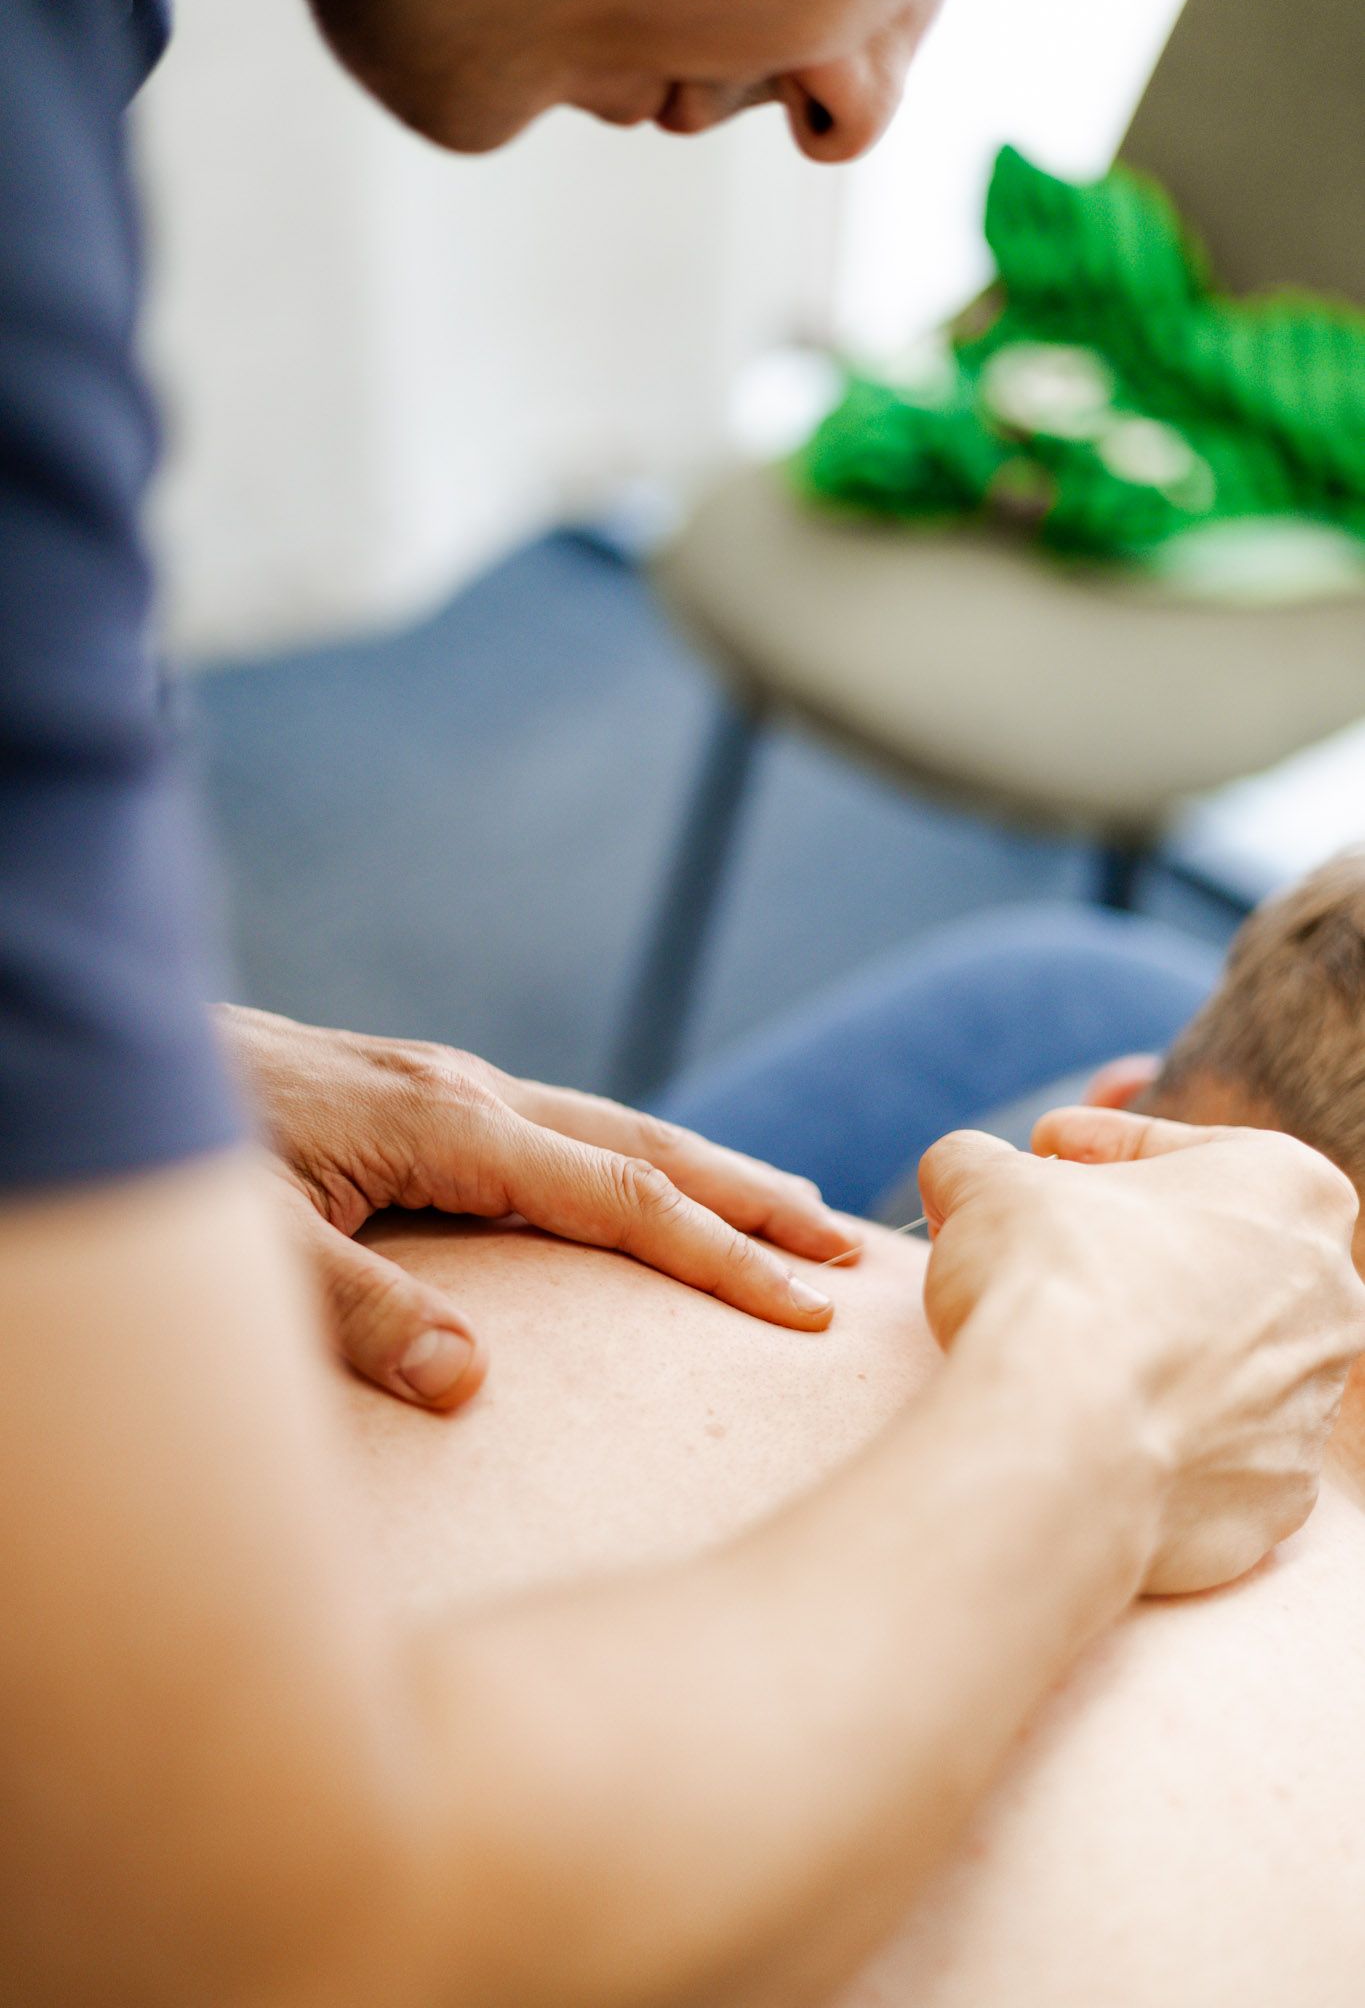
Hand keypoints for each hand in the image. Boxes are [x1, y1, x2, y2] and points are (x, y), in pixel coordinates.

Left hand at [219, 1006, 859, 1411]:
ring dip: (710, 1171)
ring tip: (791, 1212)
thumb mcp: (249, 1244)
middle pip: (650, 1144)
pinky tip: (645, 1192)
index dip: (724, 1255)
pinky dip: (638, 1163)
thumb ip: (355, 1311)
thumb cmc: (178, 1153)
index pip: (625, 1198)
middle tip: (854, 1249)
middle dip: (756, 1197)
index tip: (811, 1305)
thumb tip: (470, 1386)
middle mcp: (470, 1094)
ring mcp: (451, 1087)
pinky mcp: (426, 1097)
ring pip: (615, 1129)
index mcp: (451, 1126)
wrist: (120, 1057)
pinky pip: (566, 1131)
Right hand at [918, 1109, 1364, 1594]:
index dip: (1095, 1145)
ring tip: (1059, 1344)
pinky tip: (1088, 1424)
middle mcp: (1330, 1295)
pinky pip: (1209, 1449)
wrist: (1068, 1445)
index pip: (1180, 1149)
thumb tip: (962, 1170)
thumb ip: (982, 1160)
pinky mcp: (1277, 1495)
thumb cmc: (1050, 1281)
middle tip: (1045, 1245)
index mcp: (1290, 1189)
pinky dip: (1152, 1432)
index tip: (1041, 1152)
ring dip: (1148, 1340)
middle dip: (1131, 1244)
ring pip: (1219, 1355)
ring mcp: (1312, 1404)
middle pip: (1212, 1252)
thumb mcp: (986, 1179)